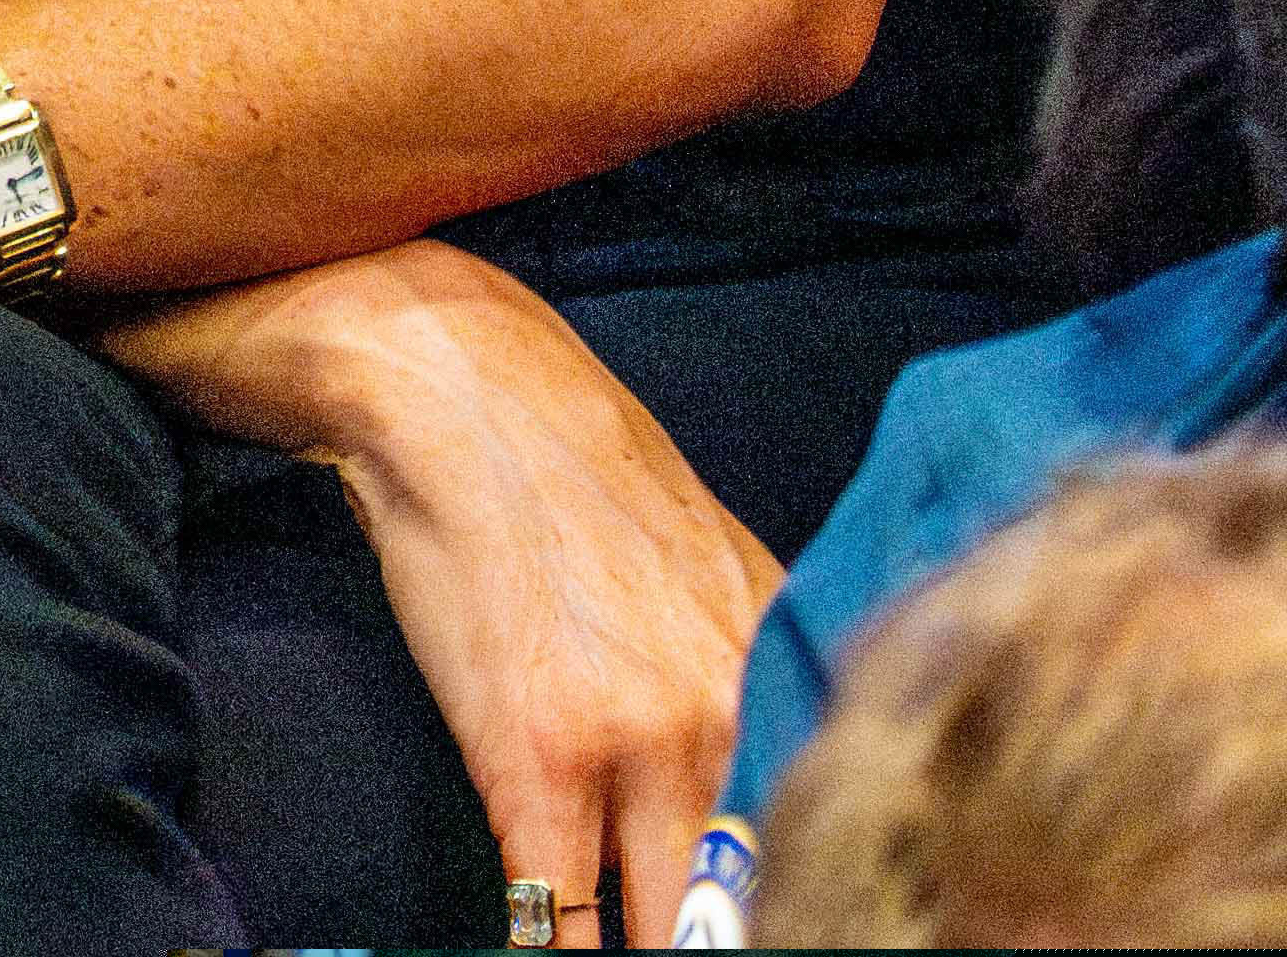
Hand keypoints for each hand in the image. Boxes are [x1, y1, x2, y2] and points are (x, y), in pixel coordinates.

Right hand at [114, 241, 774, 945]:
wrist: (452, 387)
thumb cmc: (574, 471)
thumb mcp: (722, 571)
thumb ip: (762, 681)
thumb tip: (791, 778)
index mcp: (793, 676)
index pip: (833, 847)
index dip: (813, 907)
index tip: (799, 924)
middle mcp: (737, 720)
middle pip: (759, 905)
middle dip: (730, 937)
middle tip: (710, 939)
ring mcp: (636, 749)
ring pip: (673, 929)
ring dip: (651, 948)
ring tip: (635, 944)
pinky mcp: (532, 764)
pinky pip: (559, 918)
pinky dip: (556, 953)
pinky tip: (549, 950)